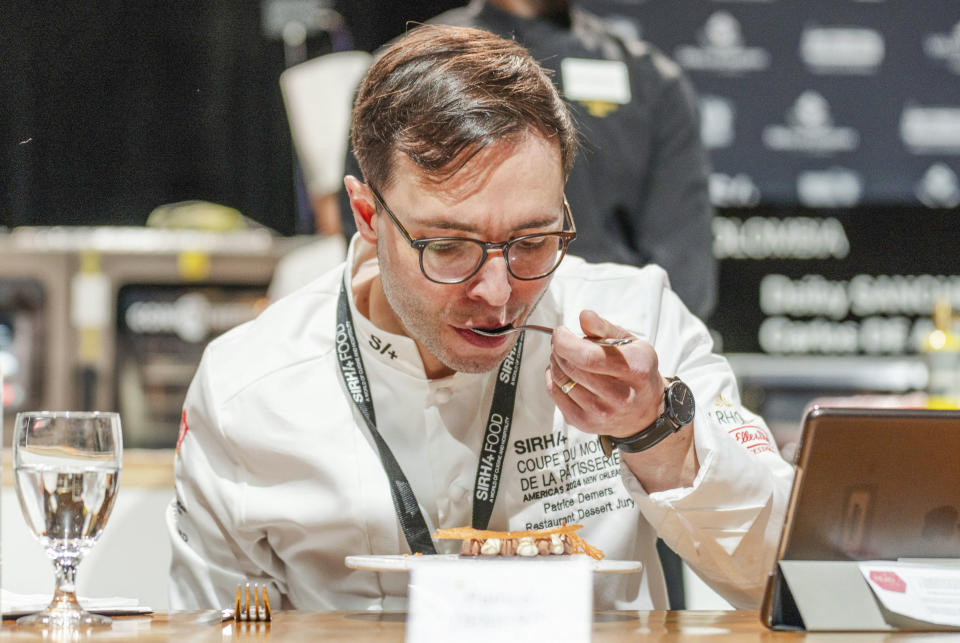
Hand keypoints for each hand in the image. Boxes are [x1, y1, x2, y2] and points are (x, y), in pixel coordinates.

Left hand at [545, 310, 665, 439]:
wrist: (645, 412)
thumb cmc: (637, 371)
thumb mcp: (632, 344)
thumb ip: (605, 328)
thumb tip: (584, 316)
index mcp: (635, 370)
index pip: (589, 358)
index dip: (566, 342)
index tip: (560, 332)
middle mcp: (620, 396)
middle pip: (572, 368)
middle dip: (559, 350)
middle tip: (561, 342)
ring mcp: (601, 413)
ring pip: (561, 381)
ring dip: (555, 363)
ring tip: (565, 357)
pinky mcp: (585, 423)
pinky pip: (556, 395)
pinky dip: (553, 379)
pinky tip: (563, 373)